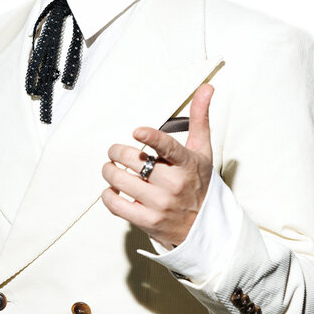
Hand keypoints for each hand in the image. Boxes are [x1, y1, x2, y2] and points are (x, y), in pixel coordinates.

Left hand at [101, 84, 214, 248]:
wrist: (205, 225)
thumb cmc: (200, 182)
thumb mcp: (203, 149)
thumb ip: (199, 117)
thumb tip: (206, 88)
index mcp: (187, 164)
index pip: (169, 148)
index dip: (151, 138)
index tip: (137, 131)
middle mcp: (174, 185)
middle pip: (135, 161)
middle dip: (117, 151)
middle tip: (115, 151)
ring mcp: (160, 204)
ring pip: (121, 181)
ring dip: (109, 170)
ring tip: (111, 166)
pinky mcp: (148, 221)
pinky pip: (116, 205)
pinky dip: (107, 195)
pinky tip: (112, 189)